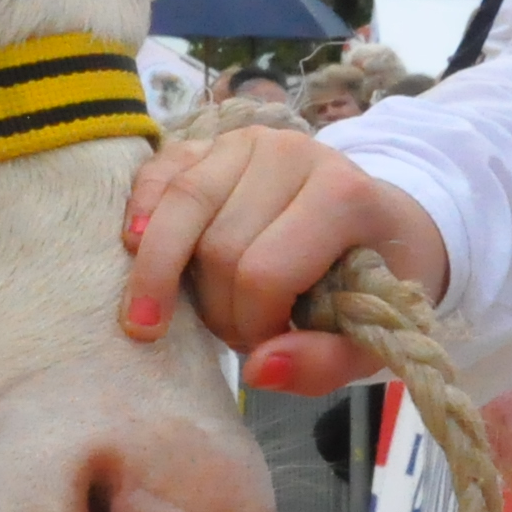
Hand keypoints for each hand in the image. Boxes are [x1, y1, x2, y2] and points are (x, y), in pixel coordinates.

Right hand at [118, 128, 447, 394]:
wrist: (378, 221)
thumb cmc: (373, 280)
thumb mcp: (370, 336)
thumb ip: (325, 362)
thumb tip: (259, 370)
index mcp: (344, 195)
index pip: (265, 273)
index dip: (253, 324)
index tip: (269, 344)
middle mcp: (292, 153)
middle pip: (217, 246)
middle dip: (215, 309)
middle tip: (234, 334)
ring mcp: (247, 141)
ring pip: (179, 206)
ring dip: (160, 274)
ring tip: (156, 321)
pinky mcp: (212, 142)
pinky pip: (159, 172)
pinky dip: (139, 213)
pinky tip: (133, 250)